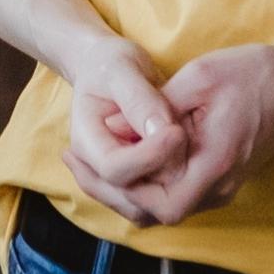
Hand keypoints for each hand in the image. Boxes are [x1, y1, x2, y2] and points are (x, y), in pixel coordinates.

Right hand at [60, 38, 187, 224]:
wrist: (107, 67)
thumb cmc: (111, 63)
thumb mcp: (122, 69)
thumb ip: (139, 100)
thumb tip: (162, 131)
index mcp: (85, 140)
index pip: (115, 169)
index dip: (148, 156)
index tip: (177, 131)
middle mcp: (95, 168)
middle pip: (130, 198)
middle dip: (165, 174)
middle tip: (188, 139)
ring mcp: (113, 180)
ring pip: (143, 209)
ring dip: (172, 186)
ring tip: (187, 146)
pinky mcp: (133, 181)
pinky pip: (153, 202)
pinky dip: (174, 187)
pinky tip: (186, 155)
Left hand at [85, 41, 273, 224]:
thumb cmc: (255, 75)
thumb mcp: (198, 77)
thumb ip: (156, 107)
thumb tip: (117, 125)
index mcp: (213, 165)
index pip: (157, 203)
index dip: (120, 185)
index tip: (88, 156)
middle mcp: (217, 187)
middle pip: (153, 212)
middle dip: (110, 189)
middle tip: (72, 159)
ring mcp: (221, 187)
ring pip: (163, 206)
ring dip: (126, 187)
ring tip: (89, 159)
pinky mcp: (221, 178)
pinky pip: (176, 193)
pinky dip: (147, 181)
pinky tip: (127, 154)